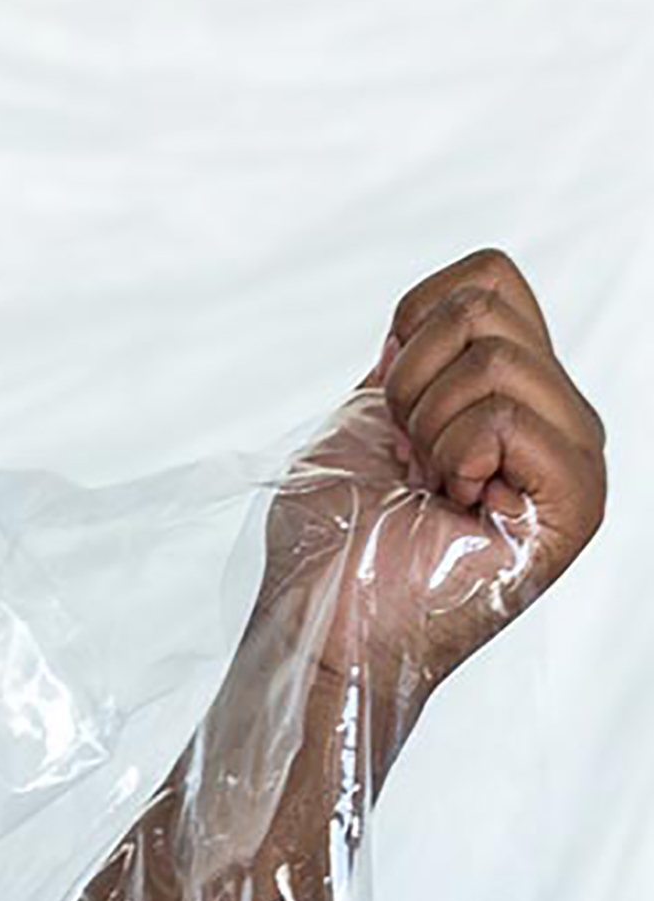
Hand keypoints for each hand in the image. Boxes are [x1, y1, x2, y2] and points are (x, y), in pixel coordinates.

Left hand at [260, 248, 607, 706]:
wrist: (323, 621)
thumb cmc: (333, 539)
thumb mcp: (364, 419)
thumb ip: (410, 360)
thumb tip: (432, 313)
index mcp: (514, 396)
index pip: (491, 280)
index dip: (416, 320)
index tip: (390, 403)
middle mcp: (559, 420)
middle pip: (490, 306)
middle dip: (411, 378)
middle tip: (407, 459)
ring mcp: (576, 459)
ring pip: (499, 358)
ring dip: (427, 423)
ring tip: (429, 487)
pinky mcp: (577, 503)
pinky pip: (512, 417)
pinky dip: (454, 452)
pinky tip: (453, 505)